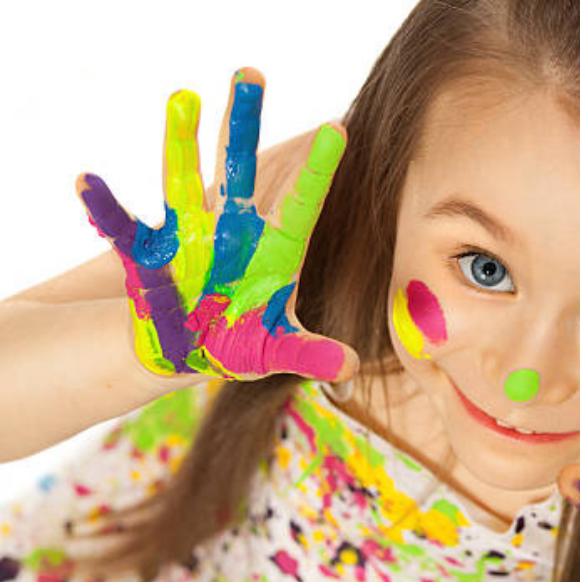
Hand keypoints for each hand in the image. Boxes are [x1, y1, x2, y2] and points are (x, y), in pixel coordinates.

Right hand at [76, 67, 358, 381]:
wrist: (190, 347)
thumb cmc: (239, 341)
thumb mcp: (275, 350)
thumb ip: (310, 354)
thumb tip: (349, 368)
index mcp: (275, 249)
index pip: (302, 202)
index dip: (318, 169)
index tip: (338, 127)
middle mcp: (233, 229)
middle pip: (241, 168)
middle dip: (244, 122)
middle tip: (253, 71)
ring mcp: (189, 234)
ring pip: (184, 178)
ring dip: (181, 141)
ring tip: (183, 97)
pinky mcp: (149, 252)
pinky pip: (123, 227)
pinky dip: (105, 207)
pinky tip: (87, 182)